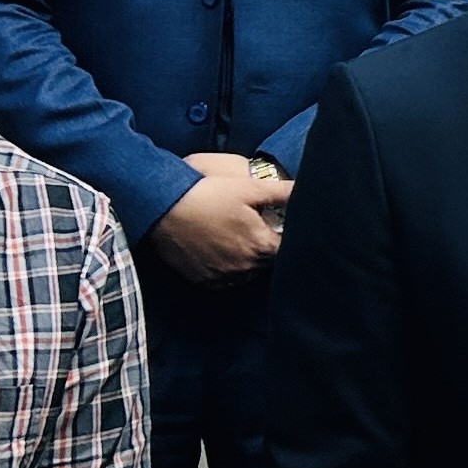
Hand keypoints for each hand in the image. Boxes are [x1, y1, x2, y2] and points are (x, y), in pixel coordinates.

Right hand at [148, 155, 290, 284]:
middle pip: (267, 263)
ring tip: (239, 240)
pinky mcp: (204, 280)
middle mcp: (245, 267)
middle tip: (257, 231)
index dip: (284, 237)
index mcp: (260, 246)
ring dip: (248, 261)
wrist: (164, 208)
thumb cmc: (207, 195)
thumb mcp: (248, 188)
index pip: (286, 249)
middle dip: (267, 249)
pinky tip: (221, 252)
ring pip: (247, 273)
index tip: (278, 227)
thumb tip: (303, 190)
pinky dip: (228, 269)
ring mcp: (223, 276)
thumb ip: (280, 192)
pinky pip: (225, 280)